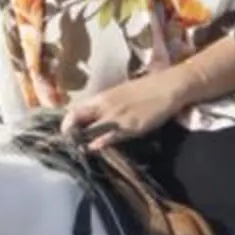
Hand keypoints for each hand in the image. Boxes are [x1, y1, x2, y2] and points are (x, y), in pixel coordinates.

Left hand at [61, 71, 180, 143]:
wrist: (169, 86)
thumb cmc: (147, 89)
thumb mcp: (121, 94)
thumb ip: (106, 105)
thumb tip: (94, 117)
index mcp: (103, 96)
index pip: (76, 109)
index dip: (66, 122)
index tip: (64, 132)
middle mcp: (106, 105)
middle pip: (77, 118)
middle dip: (69, 131)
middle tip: (66, 143)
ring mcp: (117, 116)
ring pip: (91, 130)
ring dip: (82, 140)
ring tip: (77, 148)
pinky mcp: (131, 126)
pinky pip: (110, 137)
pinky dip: (99, 143)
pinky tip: (94, 148)